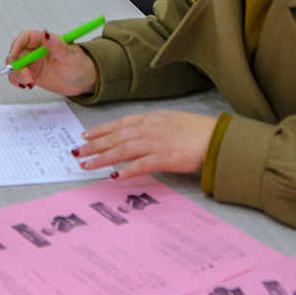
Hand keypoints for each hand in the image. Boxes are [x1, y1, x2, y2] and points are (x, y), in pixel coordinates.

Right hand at [4, 28, 97, 95]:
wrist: (84, 81)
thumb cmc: (80, 65)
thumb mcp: (69, 56)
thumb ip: (56, 46)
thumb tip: (46, 34)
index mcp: (44, 41)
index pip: (25, 38)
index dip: (16, 44)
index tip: (14, 54)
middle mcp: (36, 51)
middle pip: (17, 53)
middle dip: (17, 65)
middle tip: (27, 76)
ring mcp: (34, 63)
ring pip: (15, 66)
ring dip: (17, 75)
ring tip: (29, 82)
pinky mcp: (33, 75)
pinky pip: (18, 76)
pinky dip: (17, 81)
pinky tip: (26, 85)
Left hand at [73, 111, 218, 180]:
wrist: (217, 138)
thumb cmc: (198, 130)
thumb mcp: (172, 120)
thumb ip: (154, 125)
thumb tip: (139, 133)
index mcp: (152, 118)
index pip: (120, 123)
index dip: (101, 130)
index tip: (86, 135)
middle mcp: (150, 128)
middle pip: (116, 137)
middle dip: (95, 145)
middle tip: (78, 152)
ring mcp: (156, 143)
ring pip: (122, 150)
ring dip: (102, 158)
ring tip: (87, 165)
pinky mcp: (165, 158)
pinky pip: (140, 165)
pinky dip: (126, 170)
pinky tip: (114, 176)